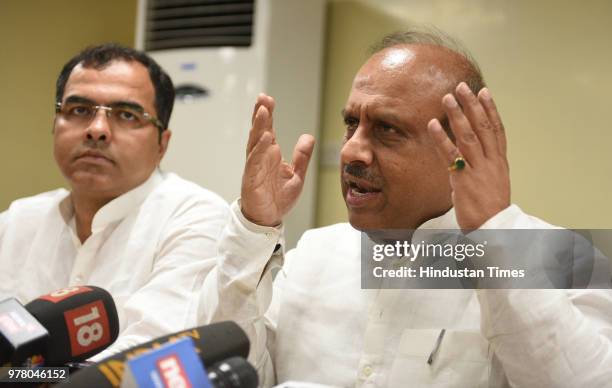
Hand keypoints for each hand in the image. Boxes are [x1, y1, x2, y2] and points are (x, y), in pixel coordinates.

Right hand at [240, 93, 315, 226]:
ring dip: (259, 126)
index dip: (267, 115)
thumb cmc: (278, 198)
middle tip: (262, 98)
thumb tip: (308, 136)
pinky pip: (255, 162)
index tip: (268, 99)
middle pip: (258, 132)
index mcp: (269, 155)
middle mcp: (260, 158)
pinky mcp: (252, 179)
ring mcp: (255, 168)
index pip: (267, 130)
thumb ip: (302, 156)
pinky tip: (265, 138)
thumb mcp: (297, 175)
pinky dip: (259, 149)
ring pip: (255, 143)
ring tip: (263, 111)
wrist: (268, 219)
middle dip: (260, 115)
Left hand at [427, 82, 510, 229]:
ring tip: (447, 98)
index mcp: (500, 163)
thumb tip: (476, 158)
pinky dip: (441, 138)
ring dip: (457, 115)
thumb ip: (485, 169)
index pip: (497, 130)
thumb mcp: (494, 185)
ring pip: (468, 136)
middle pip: (483, 127)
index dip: (491, 110)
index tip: (484, 92)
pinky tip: (432, 125)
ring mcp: (479, 170)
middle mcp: (491, 162)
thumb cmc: (491, 212)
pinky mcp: (464, 180)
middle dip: (472, 105)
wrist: (495, 231)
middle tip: (462, 86)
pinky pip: (451, 155)